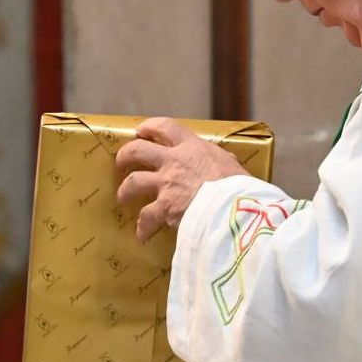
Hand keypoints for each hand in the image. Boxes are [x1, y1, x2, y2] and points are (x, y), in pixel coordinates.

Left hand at [116, 117, 246, 241]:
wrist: (235, 207)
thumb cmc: (240, 185)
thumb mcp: (232, 164)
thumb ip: (222, 161)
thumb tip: (226, 161)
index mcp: (192, 147)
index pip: (165, 127)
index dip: (150, 126)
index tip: (142, 130)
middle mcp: (174, 162)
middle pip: (138, 150)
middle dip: (126, 155)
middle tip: (122, 162)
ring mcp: (166, 184)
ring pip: (133, 182)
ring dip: (125, 191)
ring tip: (122, 197)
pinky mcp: (164, 207)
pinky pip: (146, 217)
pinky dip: (143, 227)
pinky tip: (142, 235)